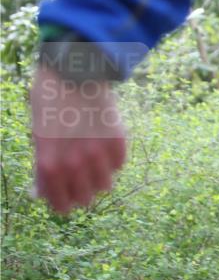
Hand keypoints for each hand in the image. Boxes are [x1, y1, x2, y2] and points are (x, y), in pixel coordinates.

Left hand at [31, 65, 126, 213]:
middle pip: (86, 199)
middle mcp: (74, 163)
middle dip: (81, 192)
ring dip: (98, 177)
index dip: (63, 206)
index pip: (61, 205)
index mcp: (49, 165)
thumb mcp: (38, 137)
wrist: (74, 73)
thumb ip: (42, 168)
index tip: (65, 202)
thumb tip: (42, 194)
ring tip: (93, 162)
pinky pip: (119, 164)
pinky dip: (112, 160)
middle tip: (78, 180)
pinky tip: (103, 146)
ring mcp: (98, 153)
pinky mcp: (117, 142)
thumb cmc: (50, 103)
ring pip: (105, 185)